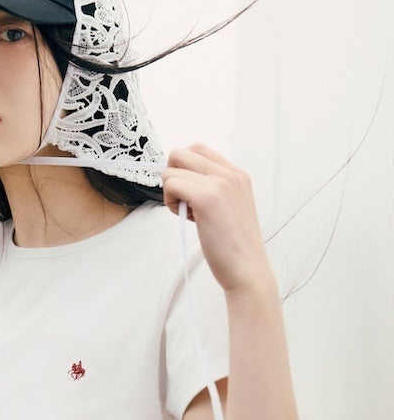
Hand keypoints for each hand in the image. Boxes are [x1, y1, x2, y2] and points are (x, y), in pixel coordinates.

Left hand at [163, 143, 273, 293]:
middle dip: (172, 176)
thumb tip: (182, 182)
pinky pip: (171, 184)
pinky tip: (187, 218)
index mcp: (237, 175)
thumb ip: (213, 190)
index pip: (198, 149)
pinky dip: (170, 202)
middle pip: (180, 153)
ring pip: (171, 170)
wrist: (248, 270)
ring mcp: (220, 184)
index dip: (184, 170)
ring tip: (188, 213)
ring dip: (171, 192)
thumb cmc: (234, 247)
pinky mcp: (206, 198)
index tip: (189, 193)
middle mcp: (230, 174)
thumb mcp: (230, 208)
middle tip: (183, 201)